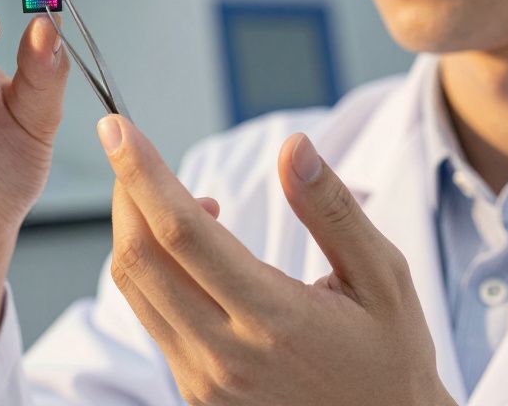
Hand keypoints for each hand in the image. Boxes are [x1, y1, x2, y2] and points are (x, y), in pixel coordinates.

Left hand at [97, 115, 453, 405]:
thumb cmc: (390, 354)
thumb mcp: (384, 277)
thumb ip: (333, 209)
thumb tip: (293, 147)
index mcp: (275, 319)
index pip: (184, 232)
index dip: (143, 173)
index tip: (117, 129)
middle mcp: (227, 354)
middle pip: (142, 259)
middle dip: (125, 192)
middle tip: (130, 147)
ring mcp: (204, 380)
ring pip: (136, 290)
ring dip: (135, 229)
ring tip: (179, 197)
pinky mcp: (195, 393)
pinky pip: (152, 318)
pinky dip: (153, 268)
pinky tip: (190, 247)